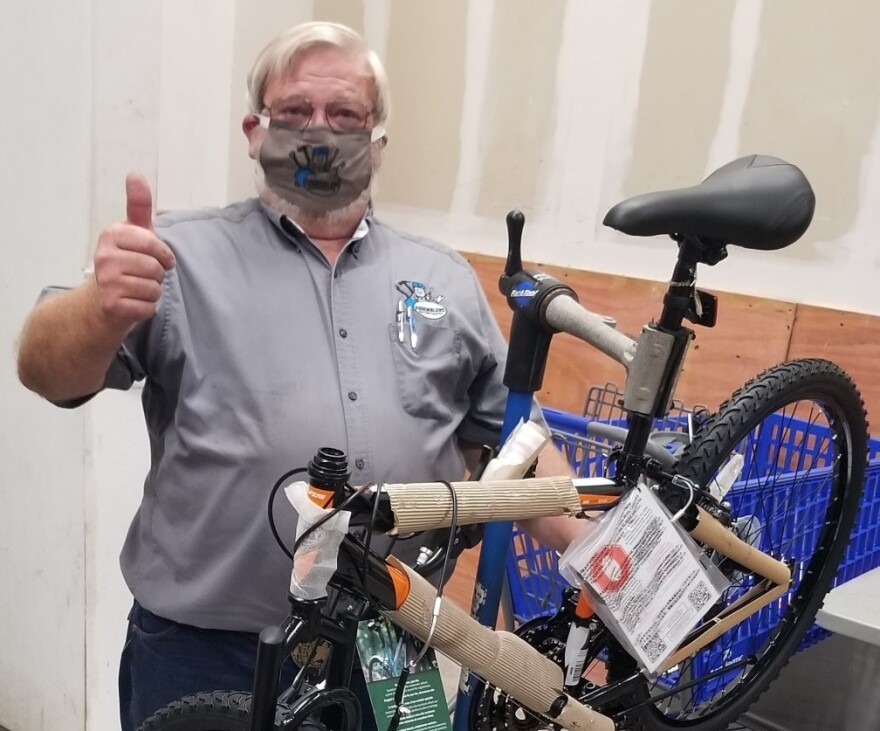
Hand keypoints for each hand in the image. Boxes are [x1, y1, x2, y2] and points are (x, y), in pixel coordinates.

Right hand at [92, 173, 175, 328]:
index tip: (157, 257)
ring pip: (154, 288)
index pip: (153, 243)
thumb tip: (135, 174)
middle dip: (157, 274)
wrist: (102, 300)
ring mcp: (106, 281)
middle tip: (141, 275)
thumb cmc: (125, 262)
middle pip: (156, 267)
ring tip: (136, 287)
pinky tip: (133, 302)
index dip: (163, 254)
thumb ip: (138, 206)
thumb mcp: (134, 232)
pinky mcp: (111, 305)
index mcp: (111, 234)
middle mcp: (103, 256)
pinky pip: (148, 306)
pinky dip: (147, 307)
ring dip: (152, 291)